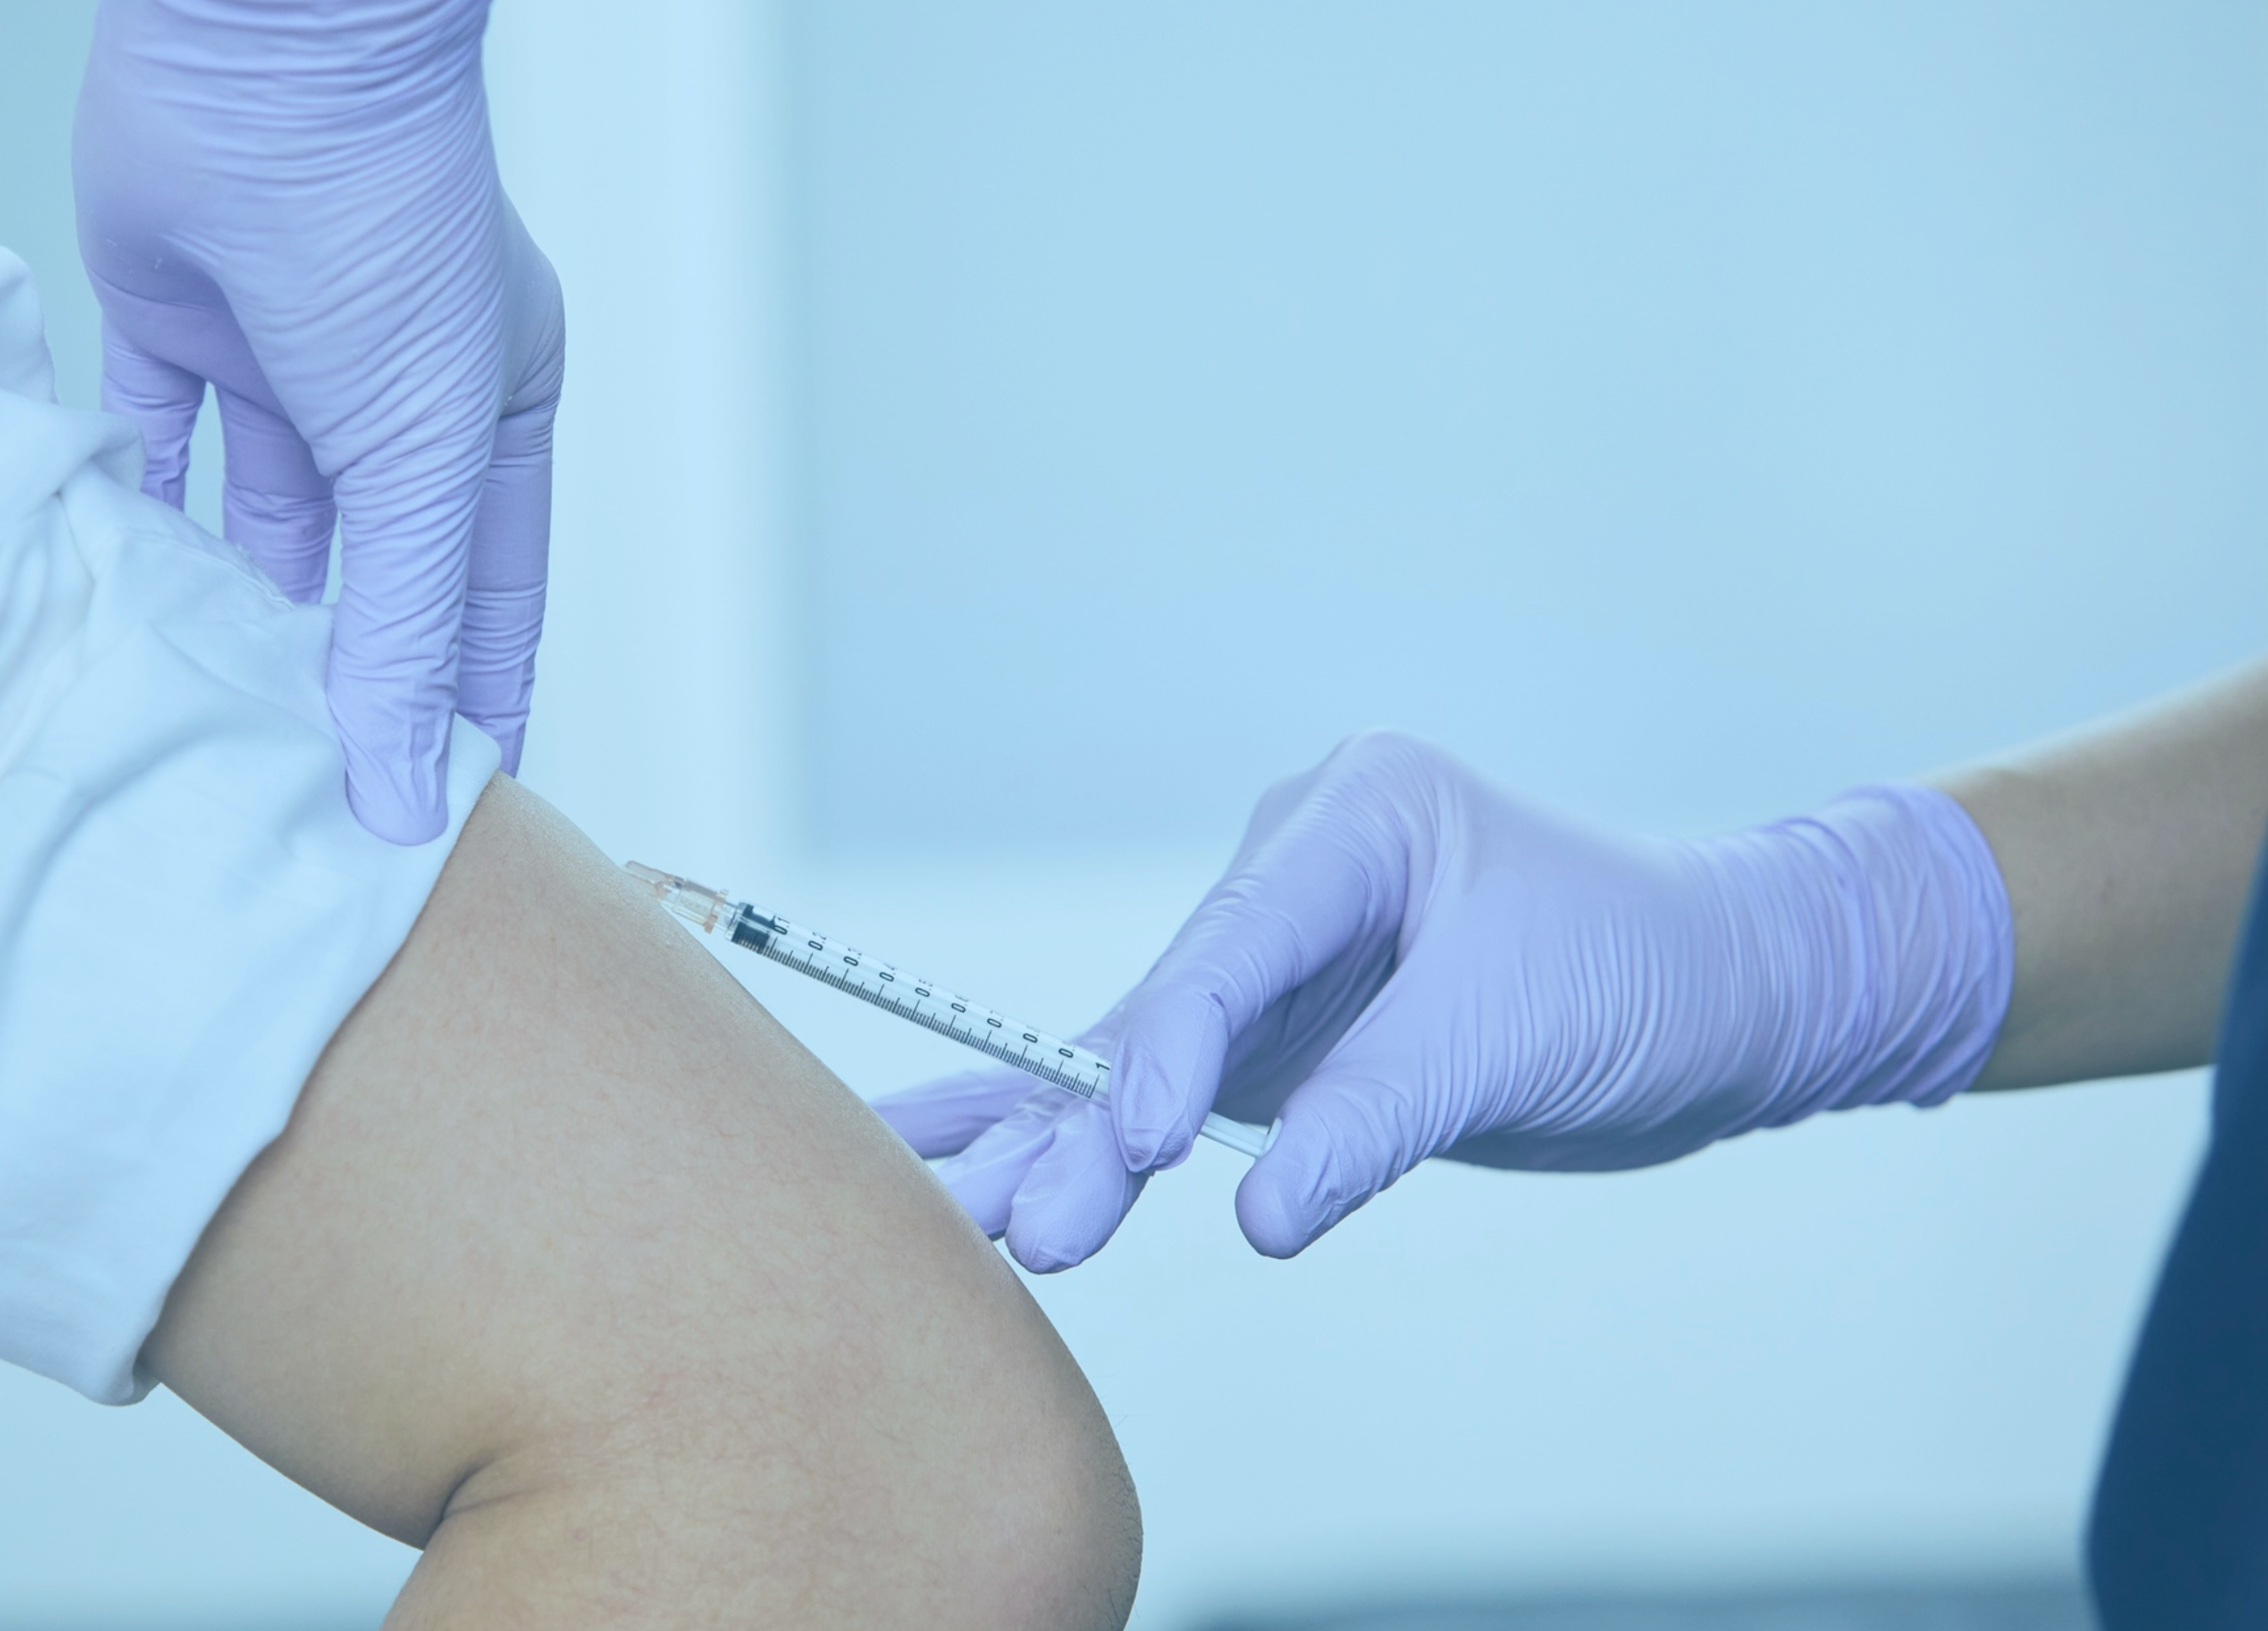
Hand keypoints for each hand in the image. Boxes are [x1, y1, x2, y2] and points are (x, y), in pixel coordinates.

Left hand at [74, 0, 564, 842]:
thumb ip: (408, 628)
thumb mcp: (422, 455)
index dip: (465, 706)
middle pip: (365, 572)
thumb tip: (409, 784)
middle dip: (338, 675)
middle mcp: (385, 393)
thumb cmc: (387, 220)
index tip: (440, 814)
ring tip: (206, 720)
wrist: (263, 62)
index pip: (485, 600)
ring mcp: (279, 357)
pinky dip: (134, 509)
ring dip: (235, 609)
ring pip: (258, 521)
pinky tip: (117, 594)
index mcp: (483, 415)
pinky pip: (150, 440)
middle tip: (303, 794)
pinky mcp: (174, 320)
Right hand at [875, 733, 2013, 1269]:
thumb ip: (1373, 1119)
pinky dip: (1095, 1145)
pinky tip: (984, 1174)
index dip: (1172, 1048)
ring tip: (959, 1213)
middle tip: (1005, 1215)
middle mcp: (1294, 875)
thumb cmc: (1650, 977)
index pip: (1232, 947)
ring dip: (1060, 1143)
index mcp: (1352, 818)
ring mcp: (1279, 963)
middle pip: (1164, 1008)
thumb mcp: (1512, 1038)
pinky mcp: (1284, 1041)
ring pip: (1146, 1060)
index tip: (1138, 1142)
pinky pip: (1173, 1095)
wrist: (1738, 999)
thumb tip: (1261, 1218)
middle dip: (1081, 1119)